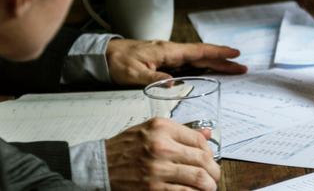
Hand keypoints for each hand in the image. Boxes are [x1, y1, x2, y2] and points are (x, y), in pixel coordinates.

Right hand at [105, 117, 219, 190]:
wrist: (100, 166)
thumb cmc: (124, 148)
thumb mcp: (151, 130)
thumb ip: (180, 132)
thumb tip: (206, 134)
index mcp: (162, 128)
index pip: (199, 140)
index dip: (210, 153)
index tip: (210, 159)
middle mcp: (161, 146)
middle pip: (203, 160)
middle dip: (214, 171)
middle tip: (214, 177)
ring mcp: (157, 169)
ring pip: (198, 178)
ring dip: (209, 185)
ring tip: (209, 187)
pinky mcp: (153, 188)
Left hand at [106, 39, 246, 85]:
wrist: (103, 55)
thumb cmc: (116, 62)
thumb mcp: (132, 74)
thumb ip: (154, 78)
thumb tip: (173, 83)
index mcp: (167, 51)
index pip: (198, 51)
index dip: (218, 53)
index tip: (235, 54)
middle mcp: (171, 51)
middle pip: (202, 54)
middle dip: (223, 59)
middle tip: (241, 66)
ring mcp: (168, 55)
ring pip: (197, 57)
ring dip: (214, 62)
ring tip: (231, 67)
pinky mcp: (163, 60)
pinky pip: (188, 61)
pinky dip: (202, 64)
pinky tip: (207, 69)